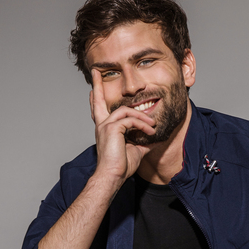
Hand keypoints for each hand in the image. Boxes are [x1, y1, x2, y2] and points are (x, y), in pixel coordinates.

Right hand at [89, 69, 155, 184]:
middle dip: (97, 85)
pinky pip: (131, 120)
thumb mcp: (136, 150)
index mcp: (105, 128)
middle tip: (96, 72)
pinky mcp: (112, 128)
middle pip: (98, 100)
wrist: (113, 176)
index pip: (99, 109)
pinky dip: (143, 125)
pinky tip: (150, 132)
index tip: (93, 88)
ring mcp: (106, 125)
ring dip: (142, 117)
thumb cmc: (121, 166)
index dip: (96, 98)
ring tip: (153, 125)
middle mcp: (102, 124)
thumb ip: (143, 141)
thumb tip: (155, 138)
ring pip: (126, 111)